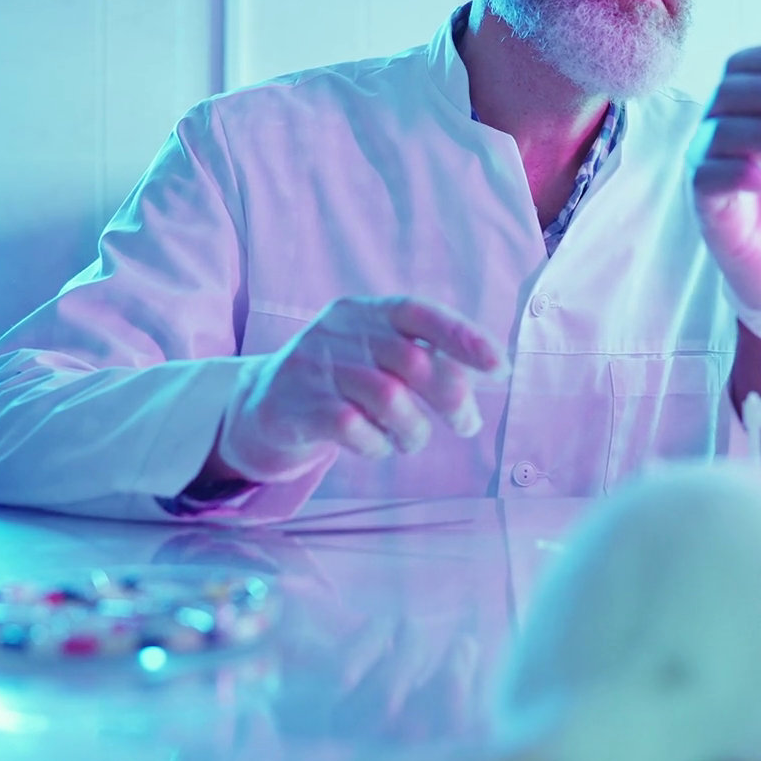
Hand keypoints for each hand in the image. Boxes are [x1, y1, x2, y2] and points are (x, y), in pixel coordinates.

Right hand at [215, 296, 502, 482]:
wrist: (261, 404)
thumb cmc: (341, 381)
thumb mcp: (376, 355)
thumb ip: (423, 360)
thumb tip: (484, 381)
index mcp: (367, 313)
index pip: (420, 314)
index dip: (464, 338)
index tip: (499, 368)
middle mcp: (341, 333)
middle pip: (413, 362)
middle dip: (451, 399)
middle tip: (466, 426)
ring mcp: (315, 368)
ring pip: (388, 398)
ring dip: (413, 430)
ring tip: (411, 440)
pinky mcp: (296, 406)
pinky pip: (353, 428)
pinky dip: (376, 445)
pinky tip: (375, 446)